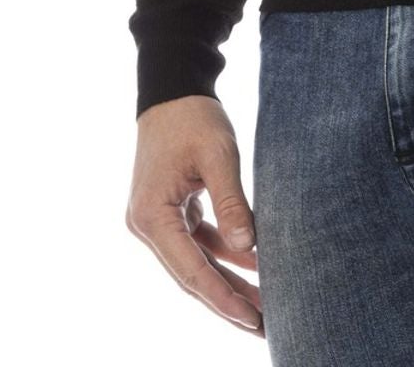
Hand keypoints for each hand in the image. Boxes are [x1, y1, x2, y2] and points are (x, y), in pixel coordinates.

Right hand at [125, 95, 265, 337]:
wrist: (173, 87)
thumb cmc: (193, 117)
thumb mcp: (218, 156)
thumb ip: (232, 203)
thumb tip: (247, 249)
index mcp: (152, 217)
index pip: (192, 271)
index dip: (224, 298)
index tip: (253, 319)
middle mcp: (147, 225)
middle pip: (192, 275)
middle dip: (228, 301)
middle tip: (264, 326)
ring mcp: (158, 219)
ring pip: (197, 262)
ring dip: (229, 281)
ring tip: (265, 305)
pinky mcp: (171, 210)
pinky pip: (199, 242)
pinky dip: (225, 254)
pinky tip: (255, 266)